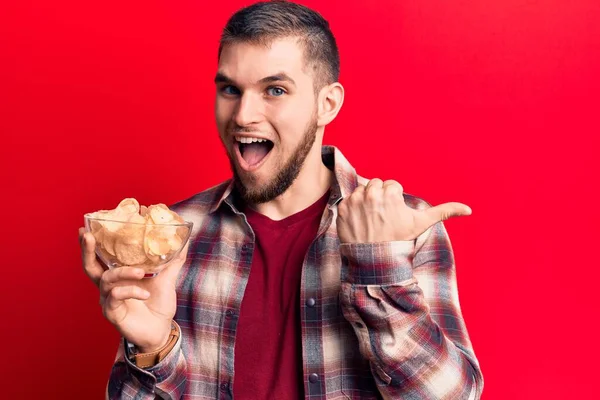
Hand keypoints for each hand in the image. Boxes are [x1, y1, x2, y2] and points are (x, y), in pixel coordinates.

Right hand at [79, 227, 187, 352]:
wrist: (161, 331)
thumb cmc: (158, 305)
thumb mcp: (167, 278)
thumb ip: (173, 260)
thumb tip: (185, 239)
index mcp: (118, 275)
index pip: (101, 256)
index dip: (92, 242)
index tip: (89, 225)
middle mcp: (109, 286)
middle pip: (90, 266)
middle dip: (87, 249)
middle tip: (87, 235)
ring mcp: (108, 299)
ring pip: (107, 279)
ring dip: (123, 272)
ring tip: (141, 272)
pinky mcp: (112, 312)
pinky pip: (116, 297)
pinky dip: (132, 291)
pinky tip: (146, 293)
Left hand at [336, 179, 471, 242]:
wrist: (375, 260)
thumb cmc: (399, 240)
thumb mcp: (421, 224)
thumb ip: (444, 212)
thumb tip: (469, 209)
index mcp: (390, 192)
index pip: (392, 186)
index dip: (394, 200)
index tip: (394, 215)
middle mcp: (371, 194)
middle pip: (376, 185)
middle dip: (380, 198)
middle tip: (383, 218)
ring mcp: (355, 201)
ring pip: (362, 191)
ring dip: (365, 202)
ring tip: (371, 220)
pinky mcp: (342, 209)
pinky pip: (347, 200)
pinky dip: (352, 210)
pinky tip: (359, 223)